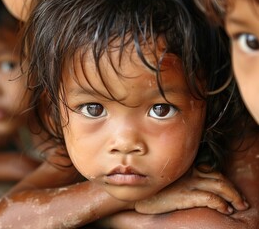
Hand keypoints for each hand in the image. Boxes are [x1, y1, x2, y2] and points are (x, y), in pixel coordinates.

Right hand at [134, 166, 248, 214]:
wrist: (135, 195)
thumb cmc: (149, 189)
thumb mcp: (165, 180)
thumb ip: (178, 178)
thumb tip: (186, 184)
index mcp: (184, 167)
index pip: (211, 169)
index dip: (223, 180)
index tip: (229, 190)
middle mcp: (189, 173)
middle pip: (219, 177)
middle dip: (233, 190)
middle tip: (241, 201)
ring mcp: (188, 184)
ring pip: (220, 185)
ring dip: (233, 197)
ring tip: (238, 206)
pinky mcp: (186, 195)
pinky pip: (210, 197)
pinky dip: (221, 203)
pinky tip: (225, 209)